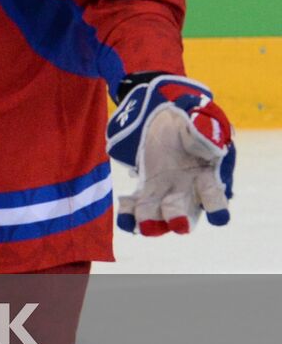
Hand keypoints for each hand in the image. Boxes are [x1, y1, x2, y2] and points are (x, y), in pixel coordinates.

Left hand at [107, 75, 234, 235]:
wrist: (168, 116)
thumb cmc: (191, 121)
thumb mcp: (200, 120)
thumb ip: (204, 130)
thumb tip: (207, 140)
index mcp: (208, 176)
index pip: (214, 195)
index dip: (217, 207)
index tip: (220, 218)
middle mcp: (188, 190)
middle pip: (183, 209)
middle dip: (179, 218)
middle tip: (178, 226)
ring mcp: (165, 191)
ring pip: (157, 212)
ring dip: (151, 221)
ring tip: (143, 228)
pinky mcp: (146, 188)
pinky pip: (137, 204)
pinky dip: (129, 212)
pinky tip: (124, 218)